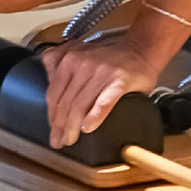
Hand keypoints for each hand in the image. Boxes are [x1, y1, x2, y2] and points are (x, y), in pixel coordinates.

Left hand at [41, 29, 161, 150]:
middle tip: (59, 141)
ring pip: (80, 105)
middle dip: (59, 126)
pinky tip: (88, 128)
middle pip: (65, 102)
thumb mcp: (80, 53)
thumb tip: (48, 89)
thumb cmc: (111, 57)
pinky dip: (94, 117)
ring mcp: (102, 72)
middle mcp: (83, 64)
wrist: (142, 50)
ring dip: (72, 127)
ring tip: (70, 139)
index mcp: (71, 58)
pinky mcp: (119, 81)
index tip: (52, 130)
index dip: (51, 115)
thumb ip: (61, 65)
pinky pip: (103, 102)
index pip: (54, 93)